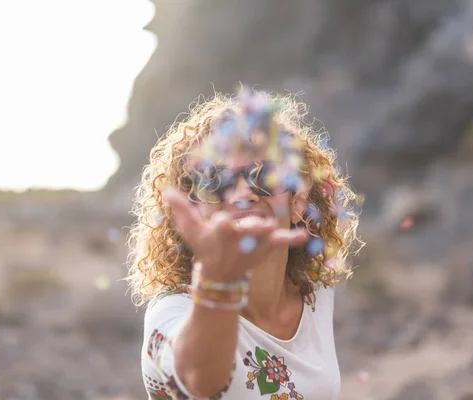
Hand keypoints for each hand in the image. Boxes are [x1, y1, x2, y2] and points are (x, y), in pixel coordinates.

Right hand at [163, 188, 307, 280]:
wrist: (221, 275)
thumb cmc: (206, 248)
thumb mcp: (191, 230)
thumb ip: (182, 210)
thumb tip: (168, 191)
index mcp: (221, 229)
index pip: (224, 220)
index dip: (224, 220)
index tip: (224, 220)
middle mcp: (239, 237)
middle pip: (246, 227)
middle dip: (251, 226)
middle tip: (257, 226)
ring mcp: (255, 243)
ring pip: (263, 233)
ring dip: (268, 232)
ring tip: (273, 227)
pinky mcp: (267, 248)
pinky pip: (281, 242)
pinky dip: (292, 239)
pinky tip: (304, 235)